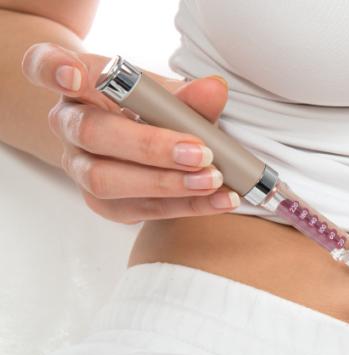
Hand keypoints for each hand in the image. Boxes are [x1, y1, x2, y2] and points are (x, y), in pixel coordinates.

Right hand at [22, 43, 238, 222]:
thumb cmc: (149, 110)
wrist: (137, 144)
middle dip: (149, 145)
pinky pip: (138, 209)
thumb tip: (214, 90)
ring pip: (105, 180)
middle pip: (91, 133)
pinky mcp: (102, 202)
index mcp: (78, 84)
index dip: (54, 70)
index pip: (43, 66)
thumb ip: (189, 96)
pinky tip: (220, 200)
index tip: (73, 75)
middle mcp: (68, 125)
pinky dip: (186, 206)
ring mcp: (79, 167)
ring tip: (212, 180)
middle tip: (200, 152)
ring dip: (166, 183)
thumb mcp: (166, 95)